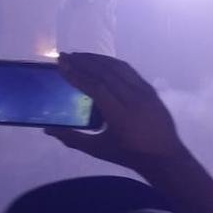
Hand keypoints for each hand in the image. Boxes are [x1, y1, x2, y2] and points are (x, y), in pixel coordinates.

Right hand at [45, 53, 186, 171]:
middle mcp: (133, 100)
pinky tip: (101, 60)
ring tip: (80, 55)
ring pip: (118, 68)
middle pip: (105, 73)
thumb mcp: (98, 149)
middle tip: (66, 56)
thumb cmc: (129, 155)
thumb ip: (72, 138)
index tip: (62, 65)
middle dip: (83, 62)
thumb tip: (47, 130)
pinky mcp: (150, 89)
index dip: (77, 75)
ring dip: (97, 59)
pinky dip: (112, 62)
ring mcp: (144, 92)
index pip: (96, 88)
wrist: (165, 157)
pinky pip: (129, 70)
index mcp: (120, 116)